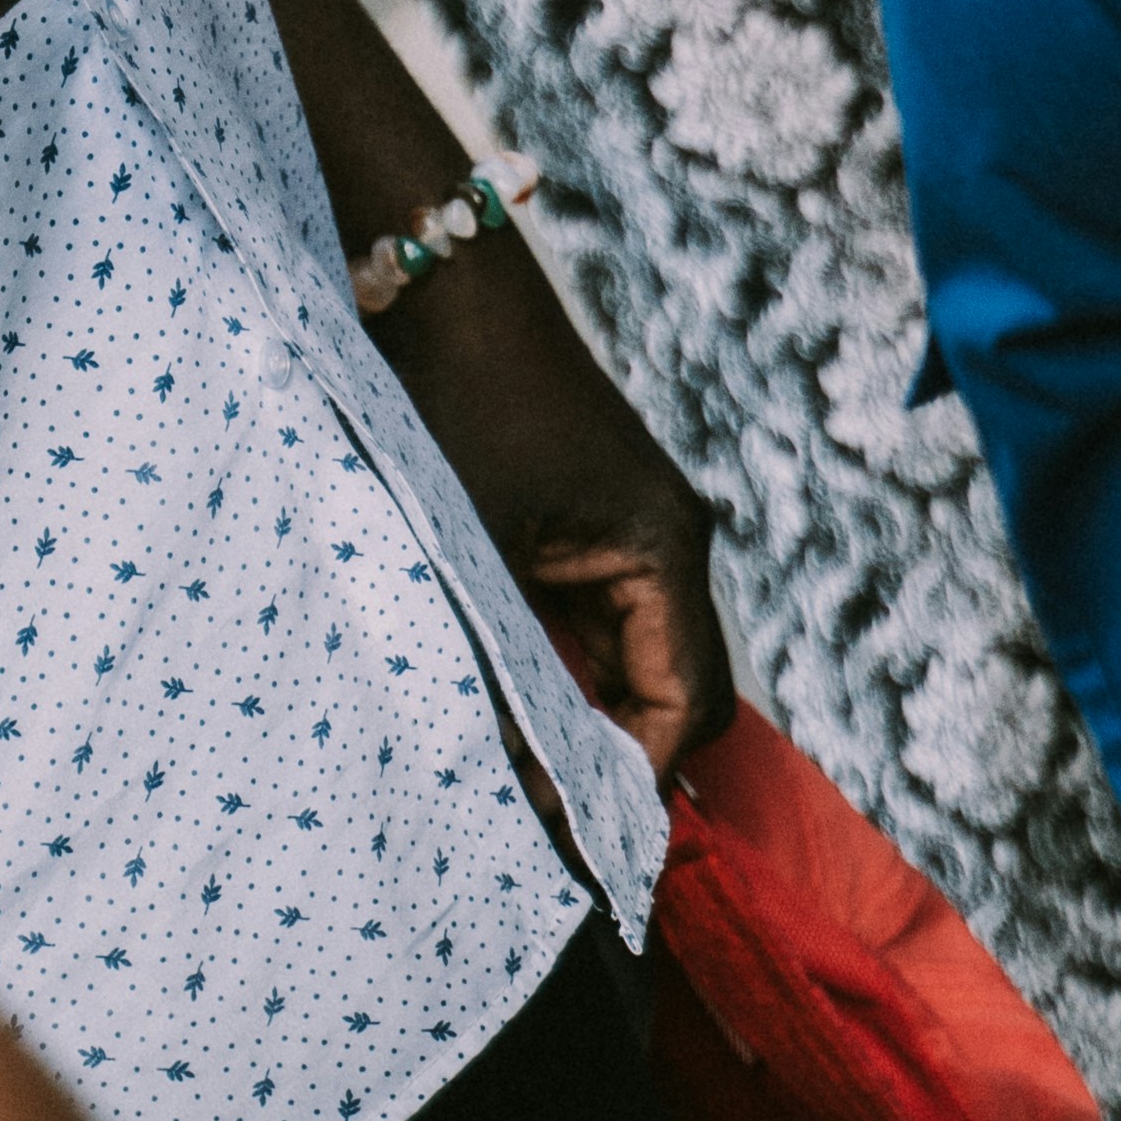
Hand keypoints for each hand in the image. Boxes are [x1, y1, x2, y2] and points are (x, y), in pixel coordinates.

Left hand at [375, 240, 734, 777]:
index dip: (631, 780)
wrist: (436, 283)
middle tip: (536, 825)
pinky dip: (550, 671)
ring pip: (621, 662)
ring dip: (573, 717)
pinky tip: (493, 700)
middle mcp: (666, 543)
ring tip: (508, 777)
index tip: (564, 836)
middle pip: (665, 691)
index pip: (684, 704)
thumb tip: (507, 800)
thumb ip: (493, 677)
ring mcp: (628, 531)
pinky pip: (587, 624)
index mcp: (665, 548)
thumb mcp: (468, 553)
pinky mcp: (583, 522)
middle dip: (608, 760)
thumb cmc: (456, 406)